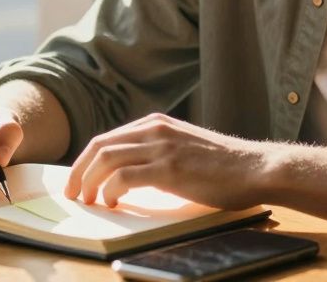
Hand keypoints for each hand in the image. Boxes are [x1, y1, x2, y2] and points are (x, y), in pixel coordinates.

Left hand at [64, 113, 269, 209]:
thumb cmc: (224, 166)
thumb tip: (131, 173)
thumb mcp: (185, 147)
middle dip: (79, 170)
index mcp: (157, 124)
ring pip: (106, 159)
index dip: (86, 160)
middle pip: (99, 146)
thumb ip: (159, 151)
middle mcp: (155, 130)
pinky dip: (110, 190)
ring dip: (89, 181)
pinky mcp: (169, 168)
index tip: (78, 179)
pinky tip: (112, 202)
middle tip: (72, 192)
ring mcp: (161, 147)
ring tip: (87, 201)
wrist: (254, 168)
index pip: (108, 138)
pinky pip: (123, 177)